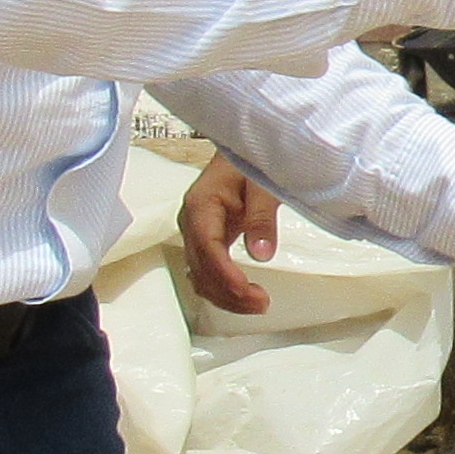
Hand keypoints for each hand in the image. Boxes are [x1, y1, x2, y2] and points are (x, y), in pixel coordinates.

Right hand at [180, 152, 278, 313]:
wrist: (242, 149)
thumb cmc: (252, 159)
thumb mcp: (263, 183)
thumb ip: (262, 217)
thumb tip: (261, 253)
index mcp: (202, 204)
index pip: (208, 247)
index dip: (226, 274)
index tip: (247, 292)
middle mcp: (191, 221)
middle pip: (201, 268)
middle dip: (229, 293)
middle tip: (262, 304)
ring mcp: (194, 233)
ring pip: (200, 276)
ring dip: (225, 296)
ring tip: (258, 304)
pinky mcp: (203, 240)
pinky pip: (206, 272)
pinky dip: (222, 289)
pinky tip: (242, 297)